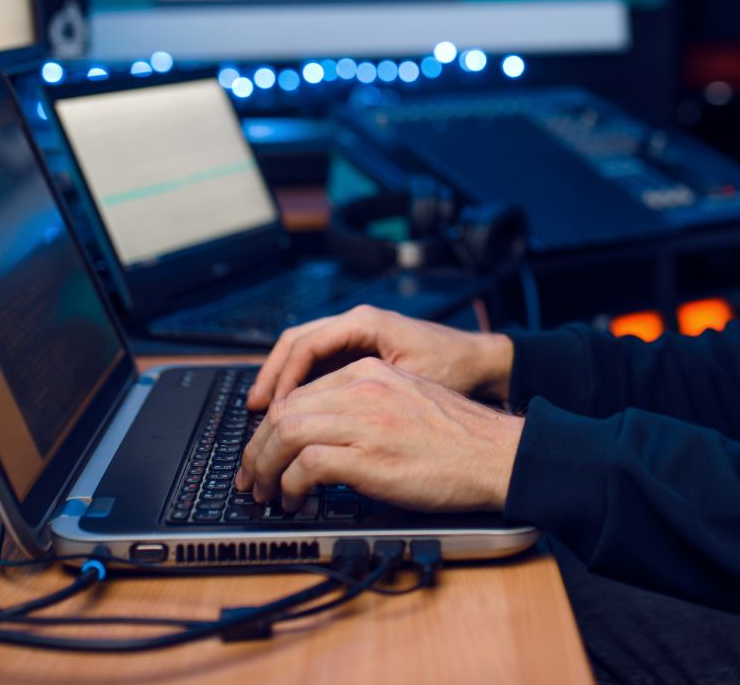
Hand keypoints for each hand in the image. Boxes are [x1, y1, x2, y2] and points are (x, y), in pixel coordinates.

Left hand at [236, 356, 524, 513]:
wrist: (496, 454)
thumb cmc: (459, 438)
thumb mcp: (407, 399)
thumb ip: (366, 404)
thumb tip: (324, 435)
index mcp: (370, 372)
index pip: (299, 392)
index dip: (270, 426)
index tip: (262, 450)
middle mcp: (363, 388)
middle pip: (283, 410)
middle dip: (257, 448)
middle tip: (250, 477)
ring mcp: (365, 420)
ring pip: (286, 434)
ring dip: (265, 468)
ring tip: (264, 492)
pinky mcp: (368, 455)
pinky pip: (306, 465)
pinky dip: (290, 486)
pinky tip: (294, 500)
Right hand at [245, 304, 513, 410]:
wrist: (485, 363)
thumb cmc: (456, 370)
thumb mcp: (412, 383)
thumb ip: (368, 394)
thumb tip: (323, 416)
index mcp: (365, 324)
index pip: (305, 346)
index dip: (282, 380)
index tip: (269, 410)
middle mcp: (357, 323)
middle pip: (295, 344)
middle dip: (271, 378)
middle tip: (254, 413)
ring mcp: (358, 335)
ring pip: (303, 353)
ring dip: (282, 382)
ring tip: (264, 415)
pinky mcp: (362, 351)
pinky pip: (320, 364)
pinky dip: (302, 385)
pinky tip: (294, 413)